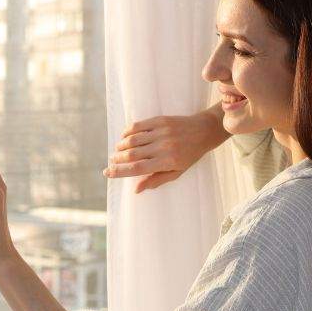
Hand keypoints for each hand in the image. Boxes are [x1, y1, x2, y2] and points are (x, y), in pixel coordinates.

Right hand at [103, 105, 228, 192]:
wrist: (204, 131)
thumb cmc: (190, 155)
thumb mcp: (176, 172)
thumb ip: (155, 181)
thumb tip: (136, 189)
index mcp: (167, 162)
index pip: (137, 169)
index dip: (120, 172)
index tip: (108, 173)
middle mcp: (163, 147)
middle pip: (132, 154)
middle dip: (118, 159)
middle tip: (112, 161)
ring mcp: (161, 132)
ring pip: (133, 140)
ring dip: (121, 146)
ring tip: (118, 150)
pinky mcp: (160, 120)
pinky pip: (138, 126)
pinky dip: (127, 132)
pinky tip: (124, 136)